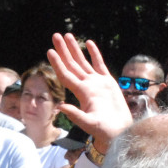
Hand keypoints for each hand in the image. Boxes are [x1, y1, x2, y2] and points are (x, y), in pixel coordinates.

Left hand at [47, 33, 131, 151]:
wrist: (118, 132)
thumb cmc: (103, 130)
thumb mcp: (88, 123)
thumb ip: (75, 115)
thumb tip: (59, 107)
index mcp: (81, 93)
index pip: (66, 74)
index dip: (57, 63)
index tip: (49, 51)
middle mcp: (87, 85)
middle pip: (71, 64)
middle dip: (63, 50)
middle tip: (55, 35)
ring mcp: (97, 83)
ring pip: (83, 62)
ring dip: (75, 49)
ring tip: (68, 35)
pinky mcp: (108, 82)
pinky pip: (99, 64)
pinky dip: (94, 53)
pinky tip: (88, 43)